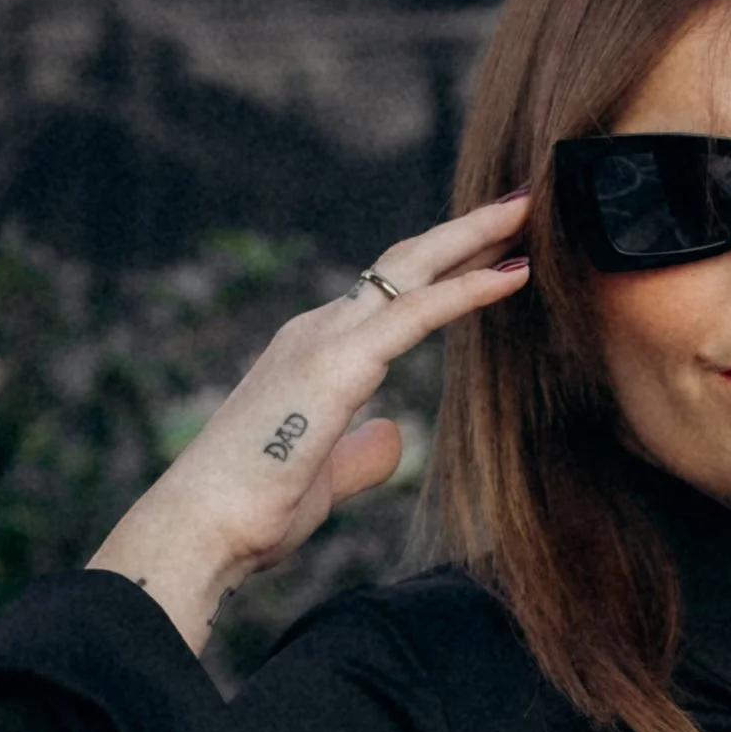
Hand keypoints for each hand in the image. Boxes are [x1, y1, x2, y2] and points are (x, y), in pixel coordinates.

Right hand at [84, 195, 532, 646]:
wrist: (202, 529)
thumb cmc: (253, 511)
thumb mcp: (323, 475)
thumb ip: (359, 452)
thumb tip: (392, 437)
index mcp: (313, 352)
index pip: (389, 295)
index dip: (443, 268)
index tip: (495, 249)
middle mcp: (316, 331)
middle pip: (403, 264)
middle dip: (464, 231)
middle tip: (520, 202)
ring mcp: (323, 341)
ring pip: (412, 270)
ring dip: (474, 237)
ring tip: (528, 211)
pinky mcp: (337, 366)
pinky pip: (416, 314)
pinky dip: (467, 289)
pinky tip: (513, 273)